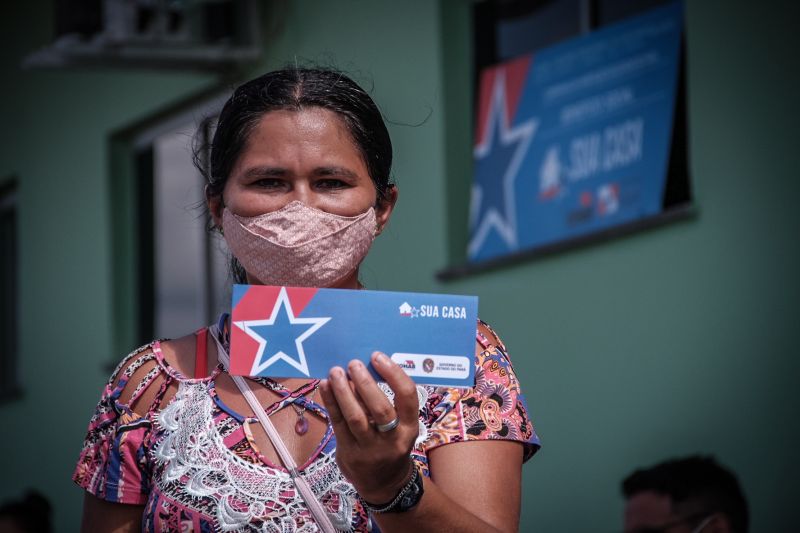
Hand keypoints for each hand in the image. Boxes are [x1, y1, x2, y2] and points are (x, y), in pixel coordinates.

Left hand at [319, 351, 419, 502]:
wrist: (384, 484)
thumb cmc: (391, 444)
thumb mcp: (399, 426)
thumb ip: (385, 401)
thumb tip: (364, 368)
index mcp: (409, 427)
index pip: (407, 396)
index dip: (393, 374)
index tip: (378, 357)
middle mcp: (393, 439)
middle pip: (379, 408)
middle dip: (365, 383)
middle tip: (353, 364)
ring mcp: (370, 449)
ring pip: (355, 417)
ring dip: (343, 391)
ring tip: (336, 372)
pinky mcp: (349, 453)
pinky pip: (338, 424)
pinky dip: (331, 402)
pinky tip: (325, 386)